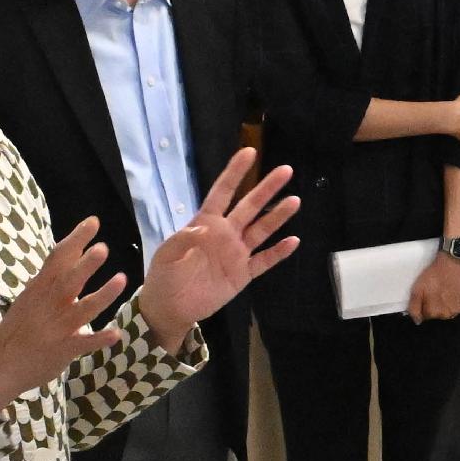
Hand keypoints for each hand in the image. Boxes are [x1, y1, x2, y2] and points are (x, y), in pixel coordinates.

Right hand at [0, 219, 126, 406]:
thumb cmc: (17, 330)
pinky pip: (84, 343)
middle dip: (86, 264)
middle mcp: (49, 304)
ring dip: (103, 295)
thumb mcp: (30, 298)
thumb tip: (72, 254)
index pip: (58, 257)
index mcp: (40, 289)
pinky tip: (117, 334)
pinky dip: (100, 338)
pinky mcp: (62, 350)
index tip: (93, 221)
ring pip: (83, 309)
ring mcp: (56, 327)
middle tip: (103, 248)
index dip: (76, 239)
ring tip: (122, 280)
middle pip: (69, 280)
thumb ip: (51, 279)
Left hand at [132, 151, 303, 344]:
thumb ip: (183, 239)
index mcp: (204, 223)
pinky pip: (264, 261)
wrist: (170, 308)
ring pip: (261, 230)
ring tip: (294, 200)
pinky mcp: (243, 274)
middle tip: (286, 170)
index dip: (235, 173)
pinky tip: (293, 241)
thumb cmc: (164, 276)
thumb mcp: (167, 254)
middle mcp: (225, 233)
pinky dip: (279, 253)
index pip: (222, 192)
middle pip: (249, 206)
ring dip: (277, 216)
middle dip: (267, 188)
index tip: (250, 153)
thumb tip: (203, 228)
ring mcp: (236, 253)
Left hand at [405, 249, 459, 322]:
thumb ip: (414, 308)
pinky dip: (455, 302)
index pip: (426, 316)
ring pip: (448, 312)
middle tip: (436, 292)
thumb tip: (418, 321)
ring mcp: (457, 311)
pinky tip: (454, 292)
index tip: (427, 294)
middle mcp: (446, 315)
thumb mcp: (417, 289)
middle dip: (435, 306)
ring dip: (445, 305)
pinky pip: (458, 308)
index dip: (425, 305)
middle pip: (437, 315)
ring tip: (446, 292)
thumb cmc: (433, 276)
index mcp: (433, 312)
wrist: (452, 264)